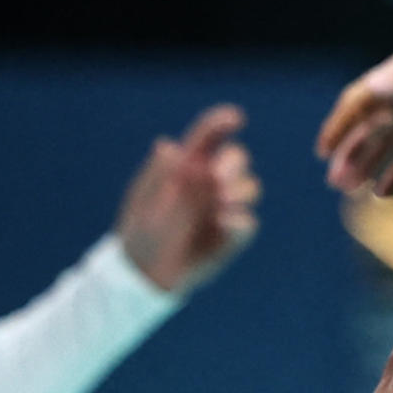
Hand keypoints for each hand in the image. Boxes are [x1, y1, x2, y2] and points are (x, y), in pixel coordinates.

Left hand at [115, 104, 260, 292]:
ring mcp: (225, 207)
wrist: (146, 273)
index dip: (224, 122)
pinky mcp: (234, 234)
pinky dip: (239, 220)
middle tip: (219, 175)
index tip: (236, 119)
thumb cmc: (142, 230)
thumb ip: (160, 176)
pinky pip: (248, 222)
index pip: (211, 136)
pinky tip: (222, 222)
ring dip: (240, 190)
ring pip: (250, 187)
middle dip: (234, 162)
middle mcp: (212, 182)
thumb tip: (168, 145)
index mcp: (190, 165)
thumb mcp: (145, 200)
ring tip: (222, 201)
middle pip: (237, 158)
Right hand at [318, 23, 392, 196]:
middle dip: (351, 153)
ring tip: (352, 191)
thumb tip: (372, 86)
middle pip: (370, 128)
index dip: (338, 126)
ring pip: (391, 145)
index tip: (322, 151)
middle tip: (336, 183)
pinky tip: (385, 194)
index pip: (358, 102)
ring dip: (370, 165)